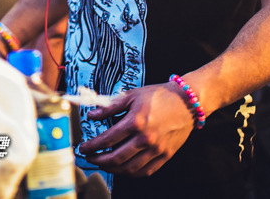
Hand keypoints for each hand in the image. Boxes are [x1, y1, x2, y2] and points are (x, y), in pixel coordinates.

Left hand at [76, 82, 194, 176]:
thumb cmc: (158, 96)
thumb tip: (91, 115)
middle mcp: (146, 138)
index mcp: (136, 122)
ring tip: (102, 164)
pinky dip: (131, 173)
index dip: (92, 145)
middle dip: (98, 160)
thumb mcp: (131, 95)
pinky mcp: (165, 156)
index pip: (108, 139)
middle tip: (88, 158)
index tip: (83, 147)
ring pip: (130, 168)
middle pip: (116, 158)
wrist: (186, 102)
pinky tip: (122, 169)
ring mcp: (157, 149)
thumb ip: (110, 106)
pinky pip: (145, 171)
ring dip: (112, 169)